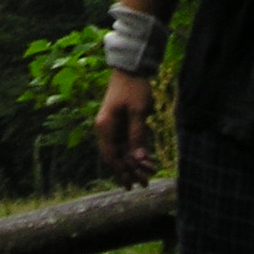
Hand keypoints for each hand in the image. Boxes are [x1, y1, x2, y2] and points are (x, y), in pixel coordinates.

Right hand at [96, 70, 157, 186]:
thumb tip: (139, 160)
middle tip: (143, 185)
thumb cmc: (133, 87)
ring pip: (122, 151)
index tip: (131, 185)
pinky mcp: (121, 123)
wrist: (131, 68)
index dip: (121, 172)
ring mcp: (113, 126)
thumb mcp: (138, 111)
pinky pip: (127, 142)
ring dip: (134, 163)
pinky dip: (136, 152)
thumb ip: (137, 135)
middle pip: (116, 156)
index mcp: (105, 126)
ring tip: (148, 175)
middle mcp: (106, 128)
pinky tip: (146, 161)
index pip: (111, 156)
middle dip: (129, 171)